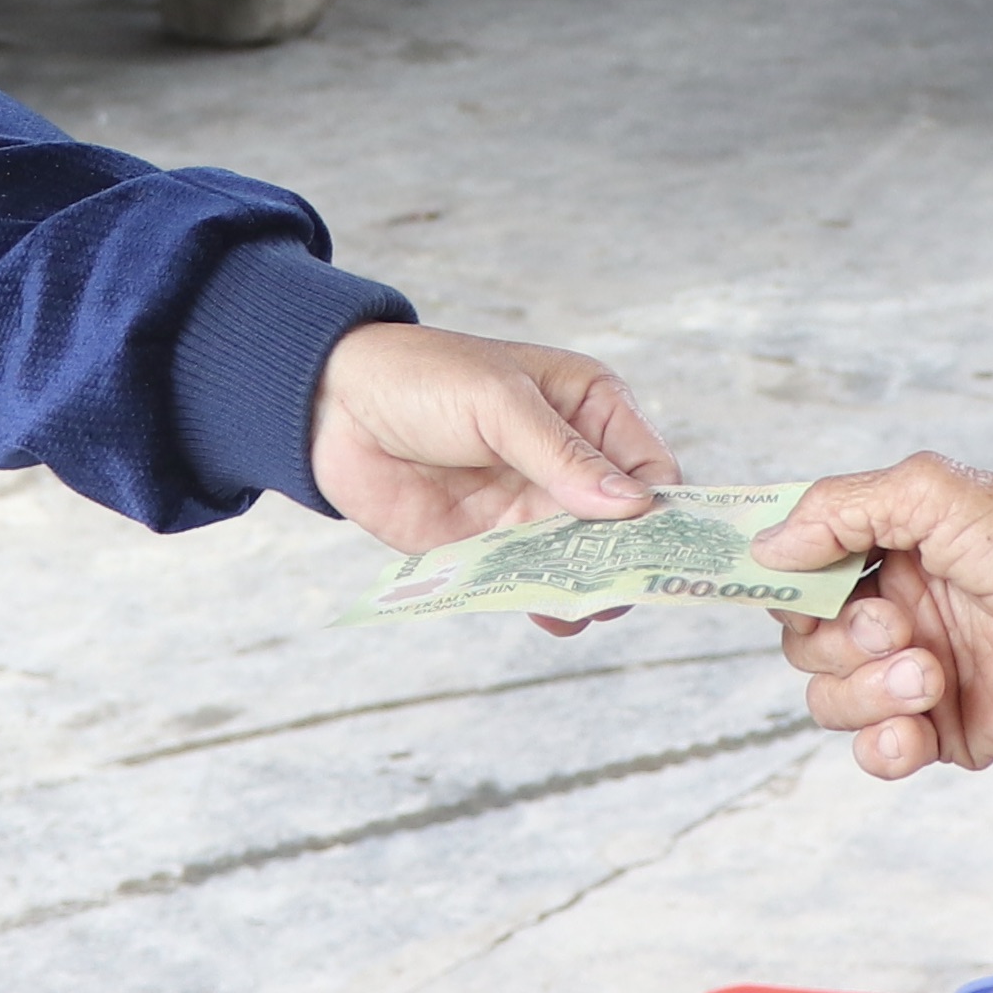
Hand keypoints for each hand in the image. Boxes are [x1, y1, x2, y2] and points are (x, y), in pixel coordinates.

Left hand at [308, 323, 678, 631]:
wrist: (329, 407)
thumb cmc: (423, 378)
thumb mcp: (499, 402)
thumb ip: (562, 455)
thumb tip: (634, 505)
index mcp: (590, 410)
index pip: (650, 469)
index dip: (662, 509)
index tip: (660, 547)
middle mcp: (570, 465)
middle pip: (623, 527)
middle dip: (628, 559)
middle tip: (626, 590)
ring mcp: (531, 509)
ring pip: (580, 562)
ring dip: (588, 586)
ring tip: (586, 607)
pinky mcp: (489, 547)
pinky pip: (528, 583)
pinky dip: (542, 602)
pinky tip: (551, 615)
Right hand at [758, 456, 992, 775]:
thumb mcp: (937, 495)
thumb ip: (842, 508)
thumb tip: (768, 545)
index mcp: (890, 553)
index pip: (800, 572)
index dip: (785, 584)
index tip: (785, 590)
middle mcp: (897, 613)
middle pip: (805, 643)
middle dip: (839, 643)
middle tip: (898, 629)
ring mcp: (915, 674)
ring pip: (831, 700)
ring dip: (868, 692)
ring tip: (931, 675)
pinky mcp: (942, 730)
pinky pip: (874, 752)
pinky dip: (883, 744)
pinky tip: (919, 723)